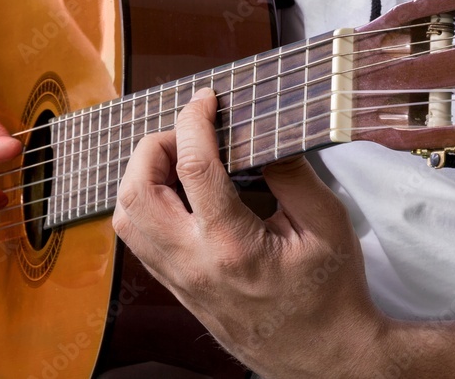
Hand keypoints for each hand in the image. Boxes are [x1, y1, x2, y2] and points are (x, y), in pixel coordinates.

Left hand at [112, 88, 387, 376]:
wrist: (319, 356)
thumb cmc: (329, 294)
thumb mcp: (327, 225)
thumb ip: (291, 172)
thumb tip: (260, 130)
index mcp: (232, 246)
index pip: (194, 168)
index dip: (194, 121)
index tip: (205, 99)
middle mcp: (192, 263)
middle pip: (137, 190)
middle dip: (154, 146)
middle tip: (187, 133)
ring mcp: (176, 277)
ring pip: (125, 215)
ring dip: (141, 174)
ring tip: (178, 159)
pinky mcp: (172, 285)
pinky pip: (134, 236)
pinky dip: (141, 202)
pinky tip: (172, 189)